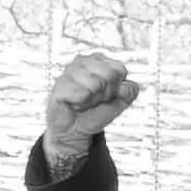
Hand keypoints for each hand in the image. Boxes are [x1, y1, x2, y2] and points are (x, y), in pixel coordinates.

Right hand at [42, 52, 137, 169]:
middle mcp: (82, 61)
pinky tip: (75, 105)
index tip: (106, 95)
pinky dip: (81, 104)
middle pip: (109, 76)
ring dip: (92, 100)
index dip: (116, 88)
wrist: (75, 130)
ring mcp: (69, 71)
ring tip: (84, 102)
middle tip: (94, 100)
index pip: (119, 70)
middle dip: (105, 94)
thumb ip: (130, 91)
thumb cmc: (95, 112)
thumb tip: (125, 87)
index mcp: (98, 59)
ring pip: (95, 84)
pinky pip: (81, 93)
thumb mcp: (120, 101)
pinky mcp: (60, 86)